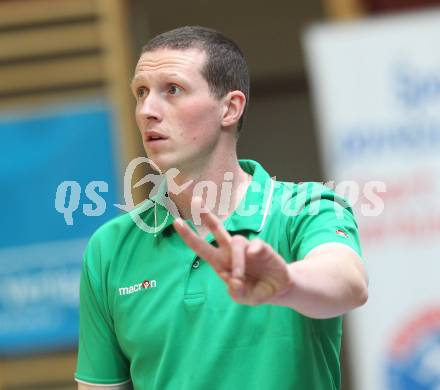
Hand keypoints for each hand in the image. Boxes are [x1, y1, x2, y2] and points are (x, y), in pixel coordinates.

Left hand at [172, 198, 293, 305]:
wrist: (279, 288)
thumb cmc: (256, 291)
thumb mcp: (245, 298)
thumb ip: (237, 293)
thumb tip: (233, 281)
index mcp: (220, 263)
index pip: (201, 247)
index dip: (188, 235)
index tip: (177, 222)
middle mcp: (230, 252)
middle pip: (216, 229)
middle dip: (206, 215)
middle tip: (195, 199)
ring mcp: (246, 248)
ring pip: (236, 242)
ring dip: (237, 261)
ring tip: (241, 278)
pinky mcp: (262, 247)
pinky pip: (255, 245)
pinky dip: (254, 250)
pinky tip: (254, 256)